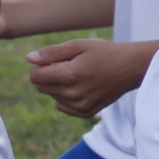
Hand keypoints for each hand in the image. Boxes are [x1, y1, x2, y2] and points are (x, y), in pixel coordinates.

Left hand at [25, 37, 146, 117]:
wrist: (130, 68)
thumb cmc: (104, 52)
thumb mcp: (78, 45)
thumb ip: (51, 52)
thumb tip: (28, 59)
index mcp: (70, 75)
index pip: (35, 77)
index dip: (37, 66)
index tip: (49, 60)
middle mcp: (74, 94)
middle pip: (41, 88)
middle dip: (46, 76)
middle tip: (64, 65)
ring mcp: (80, 106)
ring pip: (52, 97)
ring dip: (57, 86)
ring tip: (77, 75)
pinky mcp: (86, 112)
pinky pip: (63, 106)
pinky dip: (66, 97)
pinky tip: (80, 86)